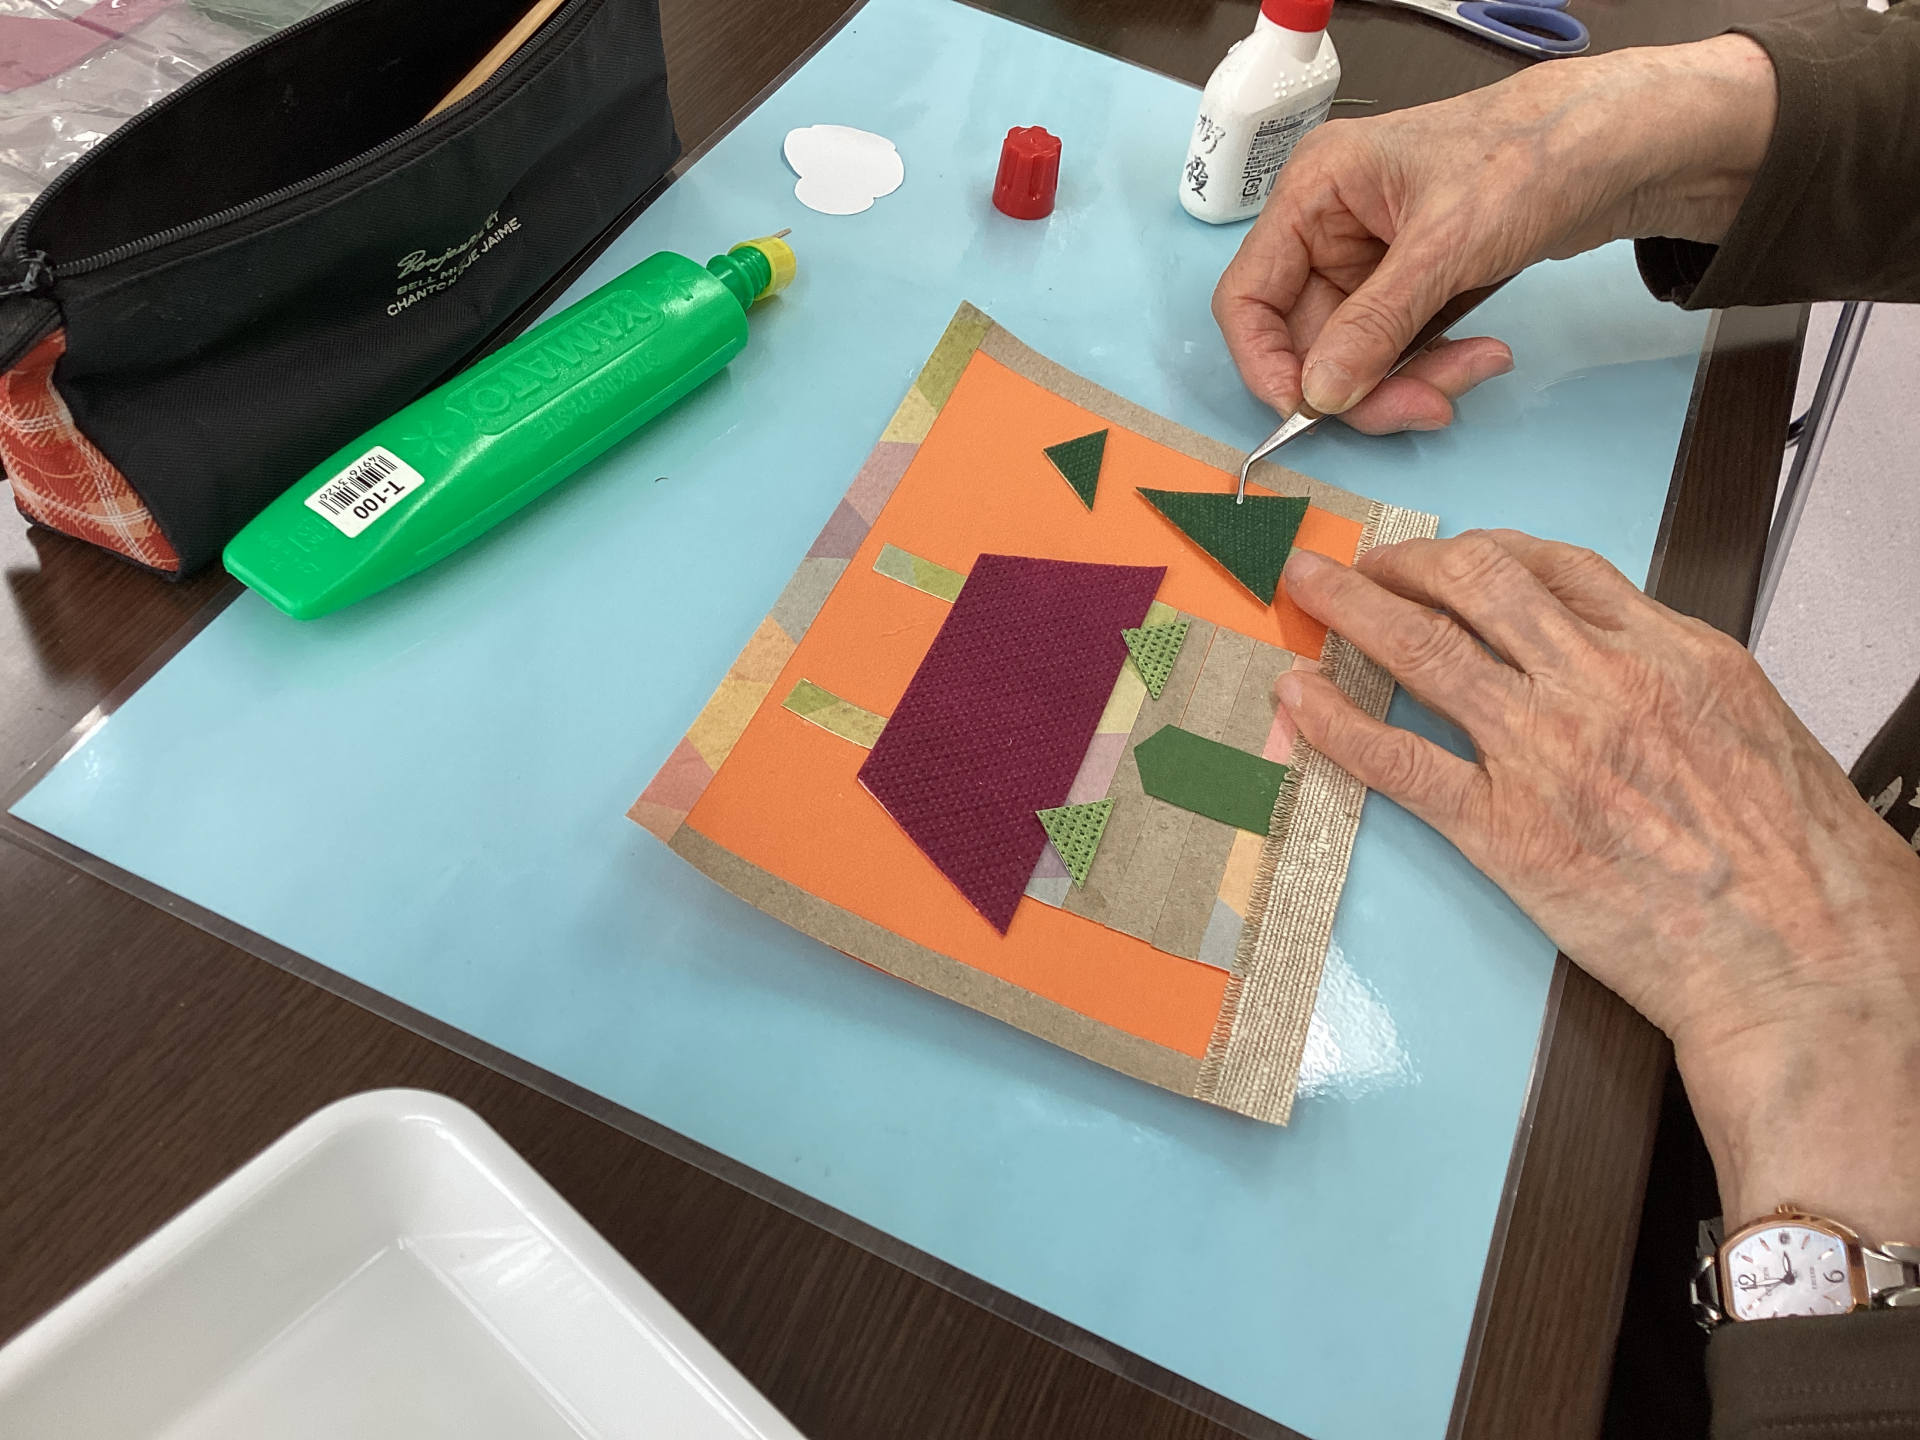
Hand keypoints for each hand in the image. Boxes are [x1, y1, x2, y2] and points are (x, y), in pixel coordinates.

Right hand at [1212, 35, 1776, 432]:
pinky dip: (1434, 366)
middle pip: (1307, 340)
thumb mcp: (1447, 244)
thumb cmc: (1530, 155)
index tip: (1307, 412)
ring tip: (1477, 368)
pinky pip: (1396, 351)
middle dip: (1365, 383)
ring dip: (1411, 380)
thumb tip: (1320, 393)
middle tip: (1425, 405)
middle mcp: (1329, 227)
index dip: (1267, 362)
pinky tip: (1483, 356)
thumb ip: (1375, 324)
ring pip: (1355, 357)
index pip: (1249, 295)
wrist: (1616, 146)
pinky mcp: (1409, 286)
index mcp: (1314, 192)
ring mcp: (1369, 261)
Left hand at [1275, 533, 1919, 1239]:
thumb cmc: (1797, 864)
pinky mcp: (1506, 830)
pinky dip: (1339, 722)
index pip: (1553, 567)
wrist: (1804, 960)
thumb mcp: (1755, 724)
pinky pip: (1400, 759)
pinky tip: (1304, 702)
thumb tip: (1621, 657)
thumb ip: (1674, 679)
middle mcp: (1601, 684)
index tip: (1447, 555)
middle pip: (1476, 583)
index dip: (1482, 550)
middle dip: (1406, 560)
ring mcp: (1546, 753)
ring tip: (1309, 590)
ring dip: (1352, 609)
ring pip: (1424, 648)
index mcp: (1671, 651)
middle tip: (1364, 562)